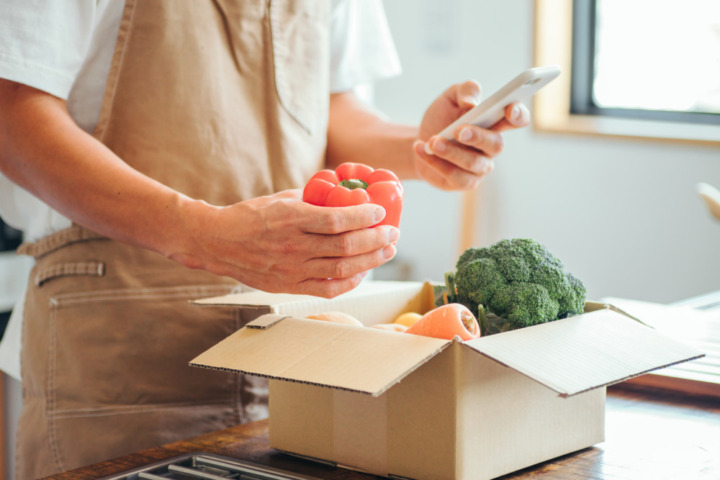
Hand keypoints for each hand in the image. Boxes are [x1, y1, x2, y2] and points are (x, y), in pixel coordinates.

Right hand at [173, 190, 399, 297]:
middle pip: (346, 247)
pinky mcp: (289, 286)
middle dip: (376, 240)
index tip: (380, 212)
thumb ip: (312, 199)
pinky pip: (328, 288)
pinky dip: (350, 281)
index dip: (363, 217)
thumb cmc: (250, 216)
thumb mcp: (280, 199)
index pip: (336, 220)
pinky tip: (364, 272)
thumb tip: (343, 194)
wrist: (218, 242)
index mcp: (290, 219)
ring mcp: (292, 269)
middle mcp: (293, 246)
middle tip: (392, 233)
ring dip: (371, 260)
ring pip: (342, 269)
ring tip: (387, 251)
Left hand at [413, 80, 529, 190]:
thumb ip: (465, 90)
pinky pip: (455, 176)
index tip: (509, 109)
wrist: (420, 141)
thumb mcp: (450, 97)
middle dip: (478, 137)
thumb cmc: (441, 118)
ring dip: (452, 152)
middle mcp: (491, 146)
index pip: (517, 120)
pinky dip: (436, 162)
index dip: (518, 115)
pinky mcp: (464, 182)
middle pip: (497, 145)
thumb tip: (472, 102)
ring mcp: (480, 167)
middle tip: (459, 130)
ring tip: (432, 141)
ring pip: (474, 163)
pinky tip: (421, 149)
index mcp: (494, 122)